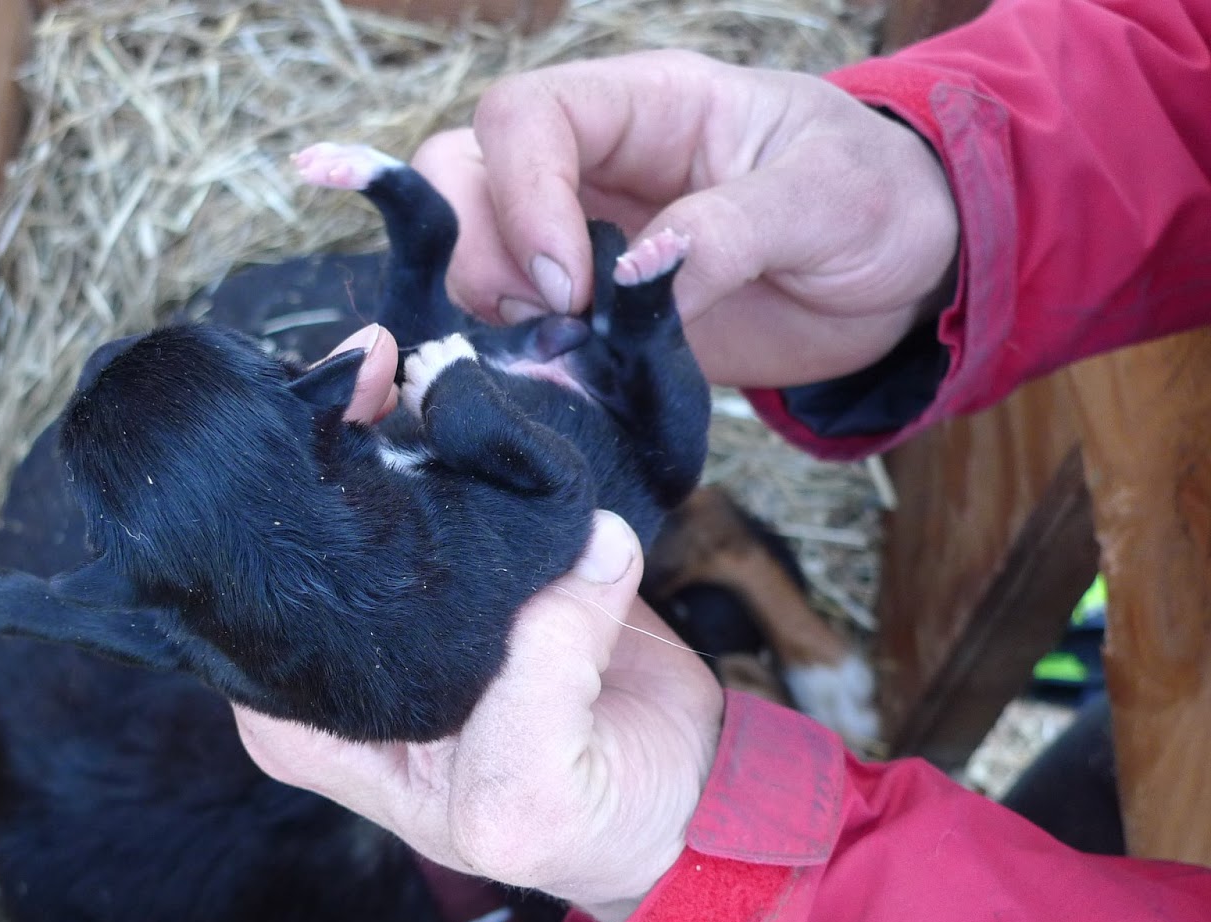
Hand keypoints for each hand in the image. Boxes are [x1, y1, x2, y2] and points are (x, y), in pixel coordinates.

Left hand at [234, 329, 725, 921]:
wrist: (688, 799)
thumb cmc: (590, 827)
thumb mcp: (533, 797)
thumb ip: (537, 683)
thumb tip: (584, 550)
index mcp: (318, 726)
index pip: (261, 608)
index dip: (284, 513)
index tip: (318, 424)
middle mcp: (352, 664)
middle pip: (321, 538)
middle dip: (337, 446)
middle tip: (369, 363)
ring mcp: (422, 611)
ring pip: (393, 501)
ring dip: (407, 427)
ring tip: (416, 362)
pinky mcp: (493, 570)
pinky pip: (475, 495)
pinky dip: (480, 443)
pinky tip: (473, 392)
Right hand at [410, 50, 960, 387]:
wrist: (896, 278)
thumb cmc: (876, 204)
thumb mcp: (829, 199)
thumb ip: (730, 229)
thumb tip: (633, 278)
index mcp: (648, 106)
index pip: (527, 116)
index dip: (522, 195)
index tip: (571, 285)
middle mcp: (594, 165)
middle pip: (464, 176)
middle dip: (482, 254)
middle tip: (556, 322)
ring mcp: (582, 239)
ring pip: (469, 250)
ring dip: (490, 309)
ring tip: (571, 351)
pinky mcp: (589, 313)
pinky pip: (511, 324)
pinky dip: (514, 356)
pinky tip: (572, 376)